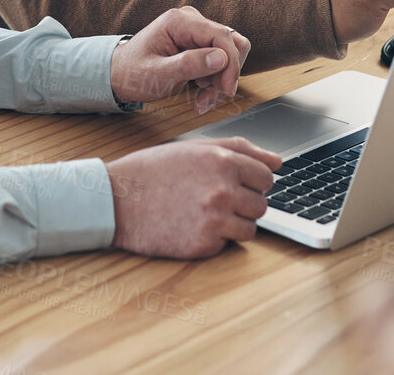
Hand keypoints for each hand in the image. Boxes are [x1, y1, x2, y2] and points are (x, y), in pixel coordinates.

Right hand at [106, 137, 280, 257]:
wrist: (116, 200)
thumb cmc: (153, 171)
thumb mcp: (194, 148)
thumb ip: (240, 150)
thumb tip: (277, 162)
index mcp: (222, 161)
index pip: (266, 177)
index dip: (252, 182)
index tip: (236, 184)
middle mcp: (223, 189)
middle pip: (261, 204)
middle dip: (243, 203)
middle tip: (215, 200)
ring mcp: (215, 219)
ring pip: (250, 228)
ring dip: (234, 223)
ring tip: (204, 214)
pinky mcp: (204, 244)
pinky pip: (227, 244)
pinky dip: (215, 238)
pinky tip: (191, 225)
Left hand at [111, 6, 251, 112]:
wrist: (120, 76)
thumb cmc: (132, 73)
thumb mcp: (158, 74)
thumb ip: (188, 64)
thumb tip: (221, 58)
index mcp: (180, 22)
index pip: (221, 36)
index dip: (230, 64)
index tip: (226, 89)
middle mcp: (191, 21)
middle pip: (231, 44)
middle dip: (225, 75)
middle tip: (210, 97)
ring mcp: (196, 32)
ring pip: (229, 55)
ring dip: (221, 81)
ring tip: (202, 100)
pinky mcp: (199, 44)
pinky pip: (221, 62)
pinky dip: (216, 82)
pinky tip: (200, 95)